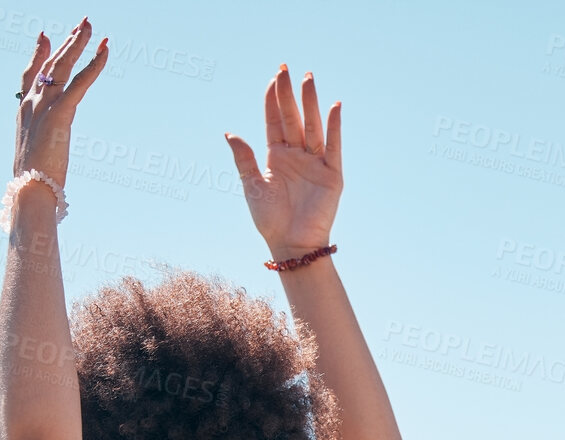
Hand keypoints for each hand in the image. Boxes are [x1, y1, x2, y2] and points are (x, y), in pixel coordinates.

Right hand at [13, 18, 107, 184]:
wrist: (30, 190)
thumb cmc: (33, 184)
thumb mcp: (34, 158)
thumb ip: (39, 147)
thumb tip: (42, 160)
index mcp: (23, 113)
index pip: (30, 75)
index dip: (38, 54)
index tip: (45, 36)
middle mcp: (31, 104)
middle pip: (49, 65)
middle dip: (66, 42)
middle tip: (81, 24)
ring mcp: (44, 107)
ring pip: (62, 66)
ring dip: (77, 43)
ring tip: (90, 27)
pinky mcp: (60, 114)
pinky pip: (79, 83)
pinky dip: (93, 65)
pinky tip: (104, 50)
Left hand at [224, 65, 342, 257]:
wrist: (291, 244)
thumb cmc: (269, 219)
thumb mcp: (253, 186)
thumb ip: (244, 159)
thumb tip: (230, 133)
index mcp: (276, 156)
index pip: (275, 121)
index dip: (273, 100)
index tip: (273, 79)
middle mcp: (296, 155)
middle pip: (293, 118)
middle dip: (290, 94)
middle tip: (287, 69)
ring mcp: (315, 163)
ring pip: (312, 126)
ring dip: (311, 103)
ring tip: (308, 79)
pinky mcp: (332, 175)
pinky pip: (333, 147)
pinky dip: (334, 127)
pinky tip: (334, 107)